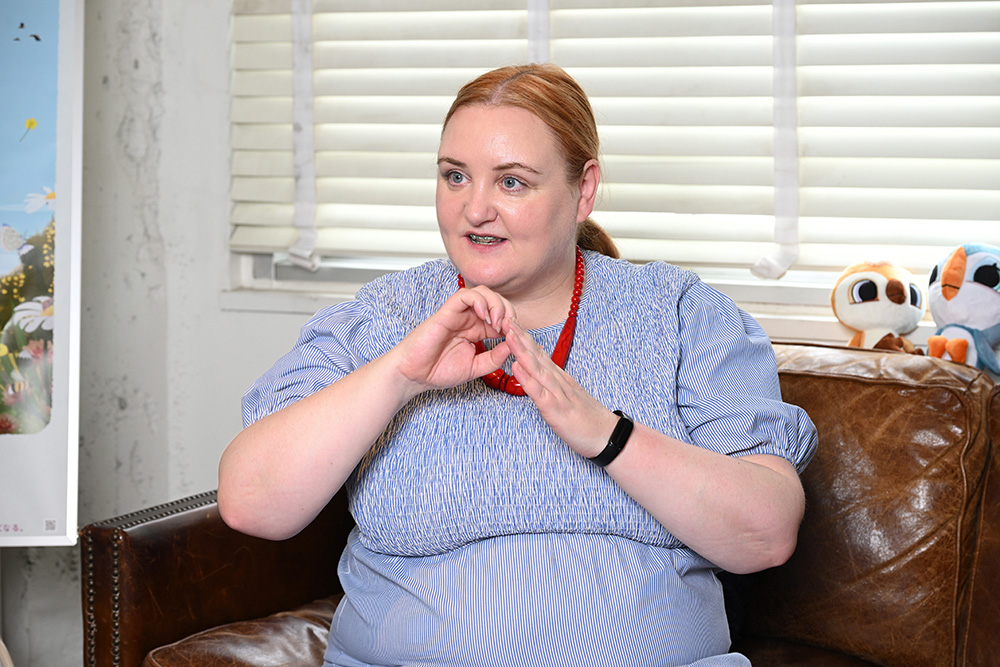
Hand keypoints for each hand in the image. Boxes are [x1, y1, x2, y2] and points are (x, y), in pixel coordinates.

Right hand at [393, 285, 515, 392]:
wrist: (414, 375)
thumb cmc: (439, 371)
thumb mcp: (476, 368)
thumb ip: (494, 358)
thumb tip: (513, 346)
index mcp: (477, 330)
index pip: (502, 316)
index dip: (513, 323)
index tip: (516, 337)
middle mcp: (469, 319)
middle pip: (496, 300)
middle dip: (508, 310)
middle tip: (509, 328)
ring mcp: (458, 314)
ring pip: (483, 293)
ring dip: (496, 304)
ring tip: (498, 322)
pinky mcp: (447, 312)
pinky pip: (465, 295)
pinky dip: (479, 300)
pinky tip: (484, 316)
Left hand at [504, 319, 617, 457]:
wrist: (608, 436)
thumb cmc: (589, 419)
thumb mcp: (571, 395)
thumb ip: (555, 378)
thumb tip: (540, 359)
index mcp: (560, 378)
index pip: (540, 354)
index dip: (525, 339)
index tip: (512, 323)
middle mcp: (559, 382)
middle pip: (537, 356)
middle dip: (520, 338)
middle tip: (506, 319)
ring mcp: (558, 394)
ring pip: (537, 369)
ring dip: (522, 351)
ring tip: (509, 335)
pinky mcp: (556, 409)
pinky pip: (539, 392)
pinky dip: (527, 378)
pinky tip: (516, 366)